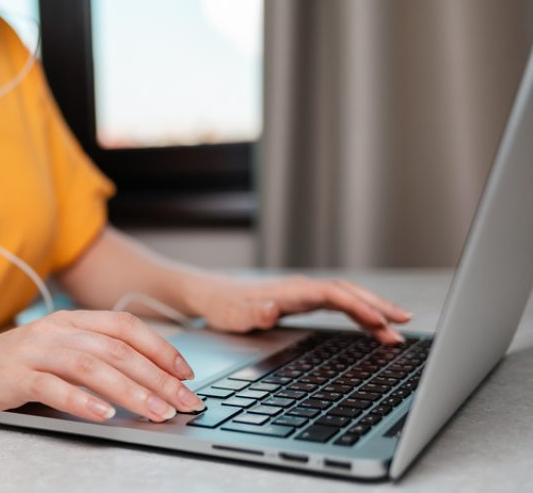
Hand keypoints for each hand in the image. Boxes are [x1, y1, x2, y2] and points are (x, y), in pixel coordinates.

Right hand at [0, 310, 205, 422]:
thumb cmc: (13, 368)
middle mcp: (55, 329)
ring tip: (155, 412)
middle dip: (157, 378)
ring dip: (130, 390)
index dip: (160, 348)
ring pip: (91, 366)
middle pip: (116, 350)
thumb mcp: (58, 355)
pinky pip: (52, 386)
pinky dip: (81, 400)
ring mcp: (33, 350)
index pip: (125, 326)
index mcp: (71, 320)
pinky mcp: (12, 375)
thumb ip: (95, 361)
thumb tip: (150, 384)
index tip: (186, 375)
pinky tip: (103, 414)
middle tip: (184, 402)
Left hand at [185, 276, 412, 343]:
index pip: (333, 295)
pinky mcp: (303, 300)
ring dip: (373, 310)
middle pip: (348, 293)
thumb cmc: (223, 307)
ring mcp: (304, 293)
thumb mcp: (233, 316)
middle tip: (406, 324)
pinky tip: (372, 326)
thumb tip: (271, 309)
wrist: (211, 295)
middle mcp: (302, 288)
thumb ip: (252, 313)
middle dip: (378, 307)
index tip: (380, 322)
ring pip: (348, 297)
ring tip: (398, 329)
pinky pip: (339, 304)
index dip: (359, 307)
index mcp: (291, 291)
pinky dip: (359, 313)